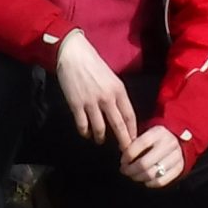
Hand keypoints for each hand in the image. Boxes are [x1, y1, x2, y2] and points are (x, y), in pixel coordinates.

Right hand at [53, 31, 137, 150]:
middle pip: (118, 125)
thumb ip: (116, 94)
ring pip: (100, 128)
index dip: (132, 131)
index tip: (134, 141)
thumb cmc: (94, 64)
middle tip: (125, 152)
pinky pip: (82, 124)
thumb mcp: (111, 77)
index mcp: (119, 90)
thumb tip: (120, 113)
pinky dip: (85, 132)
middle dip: (123, 141)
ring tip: (99, 141)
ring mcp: (91, 102)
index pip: (129, 115)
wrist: (73, 55)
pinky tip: (86, 133)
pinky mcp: (76, 104)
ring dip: (100, 137)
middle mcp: (107, 97)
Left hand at [120, 126, 186, 188]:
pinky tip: (145, 179)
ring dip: (138, 177)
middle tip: (125, 170)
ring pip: (152, 174)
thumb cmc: (156, 138)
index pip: (140, 144)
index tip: (123, 160)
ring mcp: (176, 156)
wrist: (178, 140)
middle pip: (144, 163)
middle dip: (130, 170)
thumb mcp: (147, 132)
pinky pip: (161, 181)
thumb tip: (122, 150)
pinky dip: (149, 183)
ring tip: (133, 175)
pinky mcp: (179, 167)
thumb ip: (134, 140)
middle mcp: (169, 143)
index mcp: (159, 132)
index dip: (128, 155)